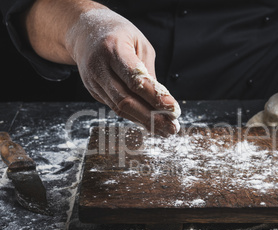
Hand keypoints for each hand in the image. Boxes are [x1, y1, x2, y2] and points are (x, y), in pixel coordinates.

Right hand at [65, 8, 179, 134]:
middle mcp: (99, 67)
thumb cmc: (118, 34)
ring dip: (145, 122)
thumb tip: (161, 100)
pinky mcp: (93, 91)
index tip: (174, 109)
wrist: (83, 31)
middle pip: (125, 100)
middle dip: (152, 117)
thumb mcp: (139, 43)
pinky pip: (116, 107)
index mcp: (113, 49)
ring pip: (120, 108)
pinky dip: (135, 117)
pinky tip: (150, 122)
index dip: (155, 97)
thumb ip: (148, 70)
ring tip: (165, 129)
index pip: (135, 80)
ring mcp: (93, 81)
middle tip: (172, 128)